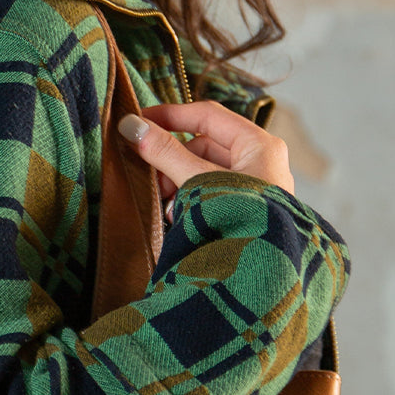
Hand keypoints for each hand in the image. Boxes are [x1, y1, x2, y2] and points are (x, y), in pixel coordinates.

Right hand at [117, 102, 294, 210]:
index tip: (138, 121)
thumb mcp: (198, 183)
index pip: (208, 116)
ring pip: (206, 171)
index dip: (170, 116)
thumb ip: (165, 154)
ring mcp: (255, 189)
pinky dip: (191, 200)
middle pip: (205, 145)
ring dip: (178, 183)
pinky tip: (177, 218)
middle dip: (172, 159)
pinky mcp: (245, 211)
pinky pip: (212, 193)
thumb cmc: (237, 225)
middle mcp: (262, 163)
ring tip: (164, 205)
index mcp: (260, 146)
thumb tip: (131, 127)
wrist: (257, 278)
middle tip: (148, 176)